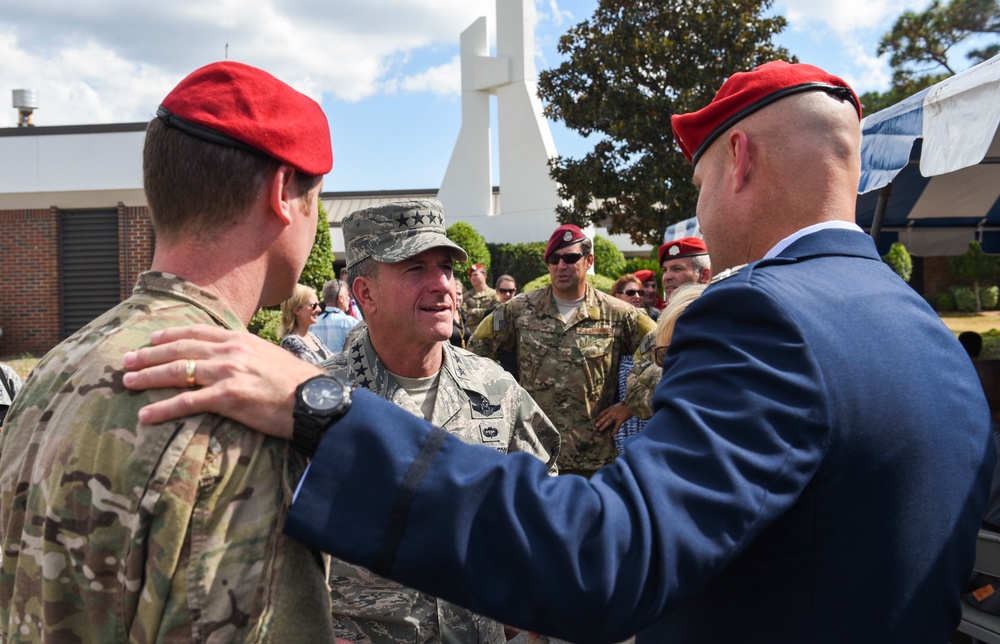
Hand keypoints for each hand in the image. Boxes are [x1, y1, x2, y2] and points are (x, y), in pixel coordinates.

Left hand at [122, 324, 323, 439]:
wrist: (315, 400)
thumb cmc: (297, 383)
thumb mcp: (269, 357)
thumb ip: (247, 354)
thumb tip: (234, 360)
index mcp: (240, 339)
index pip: (196, 332)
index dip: (169, 335)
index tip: (150, 340)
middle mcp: (230, 352)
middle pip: (179, 349)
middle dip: (148, 355)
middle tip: (126, 361)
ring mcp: (227, 373)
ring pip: (177, 372)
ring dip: (148, 377)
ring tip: (127, 383)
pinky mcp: (227, 398)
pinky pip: (186, 402)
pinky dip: (162, 409)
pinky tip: (145, 415)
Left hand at [594, 402, 630, 434]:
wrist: (631, 405)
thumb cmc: (624, 405)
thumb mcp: (616, 405)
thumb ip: (612, 410)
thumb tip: (608, 414)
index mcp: (611, 408)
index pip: (603, 412)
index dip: (599, 416)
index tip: (595, 419)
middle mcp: (612, 412)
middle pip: (604, 417)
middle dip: (599, 421)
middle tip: (595, 426)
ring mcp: (616, 416)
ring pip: (608, 421)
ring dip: (604, 426)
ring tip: (600, 429)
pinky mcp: (621, 420)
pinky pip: (617, 426)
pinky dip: (614, 431)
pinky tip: (612, 434)